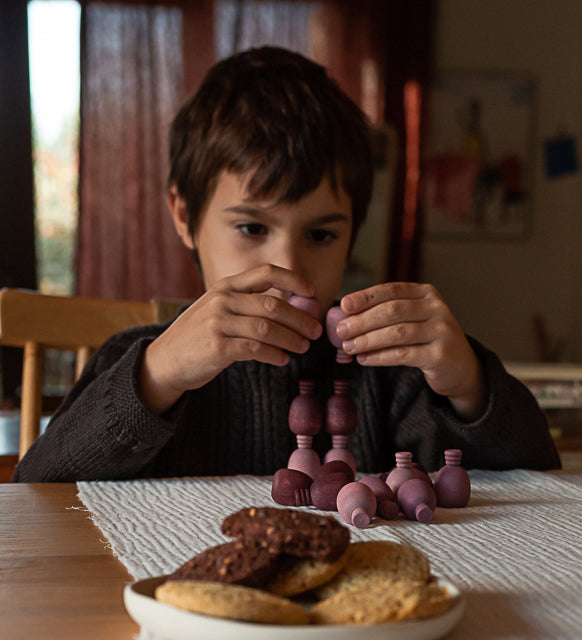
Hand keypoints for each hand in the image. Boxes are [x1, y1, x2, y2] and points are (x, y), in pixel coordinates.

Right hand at [140, 265, 321, 413]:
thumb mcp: (217, 309)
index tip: (312, 292)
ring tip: (303, 347)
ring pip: (266, 328)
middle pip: (272, 304)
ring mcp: (218, 323)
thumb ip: (246, 304)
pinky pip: (255, 349)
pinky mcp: (217, 347)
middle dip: (300, 319)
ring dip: (291, 339)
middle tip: (315, 331)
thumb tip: (290, 309)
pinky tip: (282, 359)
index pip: (265, 273)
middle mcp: (222, 300)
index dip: (293, 280)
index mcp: (225, 286)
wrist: (164, 360)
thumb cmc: (198, 336)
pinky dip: (274, 354)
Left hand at [336, 282, 485, 419]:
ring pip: (396, 333)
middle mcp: (436, 308)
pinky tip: (364, 359)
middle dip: (362, 321)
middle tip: (341, 331)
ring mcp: (442, 331)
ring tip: (348, 347)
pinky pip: (403, 355)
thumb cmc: (426, 340)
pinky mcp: (440, 355)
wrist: (460, 367)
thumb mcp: (412, 319)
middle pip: (392, 311)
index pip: (391, 290)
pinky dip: (380, 357)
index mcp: (426, 293)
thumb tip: (344, 316)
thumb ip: (385, 314)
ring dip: (367, 340)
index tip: (344, 305)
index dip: (366, 297)